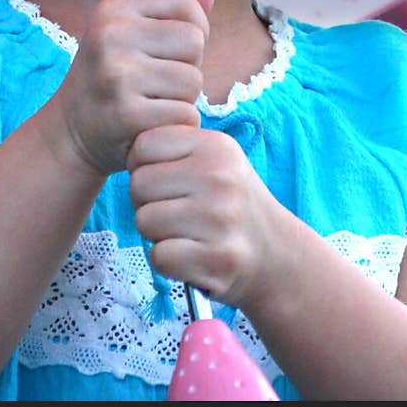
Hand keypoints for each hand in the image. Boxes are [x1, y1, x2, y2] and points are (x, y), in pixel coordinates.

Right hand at [40, 0, 213, 178]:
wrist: (69, 134)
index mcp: (113, 9)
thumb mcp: (132, 35)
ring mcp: (116, 75)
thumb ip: (173, 12)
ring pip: (193, 81)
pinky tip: (152, 124)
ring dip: (183, 98)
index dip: (195, 24)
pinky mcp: (125, 114)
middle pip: (194, 41)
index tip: (175, 46)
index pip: (183, 0)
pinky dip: (177, 124)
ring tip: (153, 102)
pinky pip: (185, 114)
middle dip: (188, 65)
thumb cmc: (111, 78)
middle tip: (158, 81)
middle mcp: (111, 35)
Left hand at [127, 124, 282, 310]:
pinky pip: (159, 256)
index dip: (144, 166)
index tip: (164, 181)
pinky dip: (168, 262)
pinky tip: (191, 256)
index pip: (144, 145)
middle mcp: (219, 177)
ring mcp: (219, 218)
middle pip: (138, 184)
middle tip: (176, 211)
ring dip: (157, 233)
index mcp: (216, 146)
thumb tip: (131, 153)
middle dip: (147, 202)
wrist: (275, 253)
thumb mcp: (216, 160)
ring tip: (186, 232)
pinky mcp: (217, 258)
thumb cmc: (231, 203)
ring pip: (144, 220)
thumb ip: (177, 148)